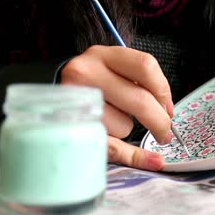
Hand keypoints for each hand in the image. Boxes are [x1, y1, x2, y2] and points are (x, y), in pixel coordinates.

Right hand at [61, 45, 173, 170]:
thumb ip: (139, 81)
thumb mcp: (110, 68)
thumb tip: (166, 112)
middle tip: (164, 132)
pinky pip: (113, 147)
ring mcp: (77, 103)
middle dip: (160, 121)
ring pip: (124, 125)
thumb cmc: (89, 83)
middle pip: (140, 99)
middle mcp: (86, 73)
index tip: (167, 108)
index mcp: (102, 55)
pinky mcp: (74, 130)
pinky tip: (151, 159)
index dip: (163, 90)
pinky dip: (136, 157)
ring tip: (112, 121)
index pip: (145, 66)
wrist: (46, 96)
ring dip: (127, 130)